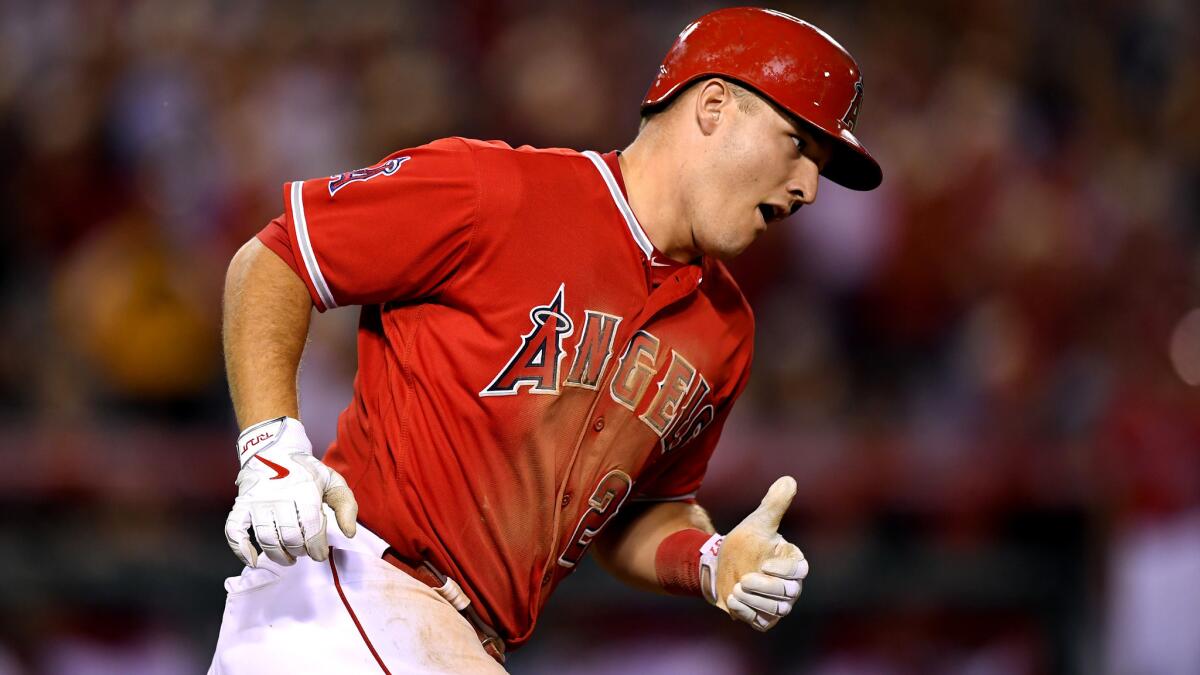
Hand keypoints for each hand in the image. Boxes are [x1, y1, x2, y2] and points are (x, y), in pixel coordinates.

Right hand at [223, 417, 358, 566]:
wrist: (274, 451)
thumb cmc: (306, 471)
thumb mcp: (333, 481)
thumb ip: (346, 505)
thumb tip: (349, 533)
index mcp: (304, 491)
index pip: (311, 529)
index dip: (317, 548)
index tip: (320, 553)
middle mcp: (279, 497)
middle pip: (290, 537)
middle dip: (300, 551)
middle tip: (305, 552)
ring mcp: (257, 501)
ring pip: (266, 538)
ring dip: (278, 555)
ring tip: (288, 558)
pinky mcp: (241, 505)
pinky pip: (234, 531)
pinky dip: (241, 550)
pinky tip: (254, 560)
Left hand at [709, 476, 807, 630]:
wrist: (719, 564)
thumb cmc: (743, 542)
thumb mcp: (758, 522)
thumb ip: (775, 503)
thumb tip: (789, 479)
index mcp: (792, 562)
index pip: (799, 571)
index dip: (784, 571)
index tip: (764, 563)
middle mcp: (790, 586)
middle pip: (789, 594)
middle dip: (766, 588)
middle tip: (743, 580)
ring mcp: (777, 604)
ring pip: (776, 610)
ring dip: (755, 601)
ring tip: (736, 589)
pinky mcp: (762, 618)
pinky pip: (761, 622)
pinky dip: (747, 614)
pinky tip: (732, 601)